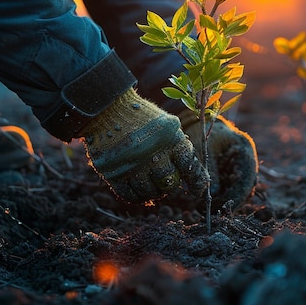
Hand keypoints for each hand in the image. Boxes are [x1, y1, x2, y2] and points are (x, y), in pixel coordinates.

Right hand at [81, 88, 207, 203]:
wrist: (107, 108)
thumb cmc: (141, 117)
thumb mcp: (166, 125)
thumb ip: (178, 147)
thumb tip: (196, 177)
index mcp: (170, 138)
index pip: (189, 165)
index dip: (196, 180)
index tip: (198, 190)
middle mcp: (153, 152)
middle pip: (169, 182)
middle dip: (170, 185)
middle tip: (166, 182)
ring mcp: (133, 164)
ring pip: (150, 192)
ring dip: (154, 192)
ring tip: (152, 185)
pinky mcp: (114, 172)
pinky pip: (130, 195)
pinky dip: (137, 196)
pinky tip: (139, 191)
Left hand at [181, 112, 257, 208]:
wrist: (196, 120)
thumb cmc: (199, 130)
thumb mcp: (203, 149)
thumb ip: (210, 171)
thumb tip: (214, 195)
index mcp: (244, 148)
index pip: (245, 179)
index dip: (235, 197)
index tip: (221, 209)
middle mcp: (246, 158)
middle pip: (245, 187)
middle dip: (230, 202)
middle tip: (210, 211)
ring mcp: (241, 165)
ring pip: (240, 190)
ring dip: (226, 201)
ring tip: (206, 208)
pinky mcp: (233, 170)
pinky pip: (232, 187)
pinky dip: (223, 196)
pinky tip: (209, 201)